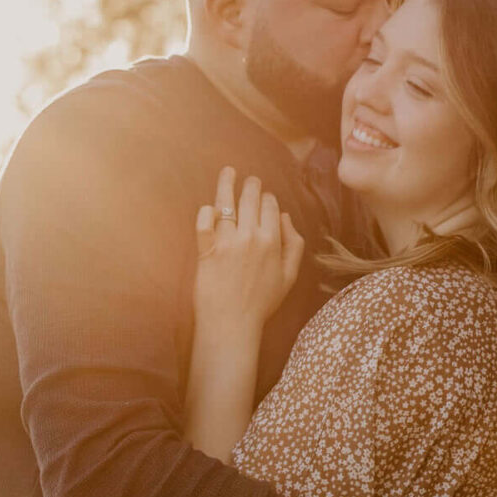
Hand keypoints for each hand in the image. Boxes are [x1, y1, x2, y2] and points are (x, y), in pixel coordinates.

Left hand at [195, 168, 303, 333]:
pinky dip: (205, 213)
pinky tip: (208, 207)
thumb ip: (293, 244)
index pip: (270, 206)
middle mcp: (250, 237)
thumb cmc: (261, 302)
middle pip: (250, 199)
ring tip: (228, 172)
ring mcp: (226, 243)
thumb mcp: (289, 275)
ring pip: (226, 205)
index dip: (268, 198)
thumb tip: (285, 217)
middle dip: (250, 185)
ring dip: (226, 184)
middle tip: (249, 179)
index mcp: (272, 241)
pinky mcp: (206, 251)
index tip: (265, 197)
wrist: (232, 323)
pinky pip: (203, 224)